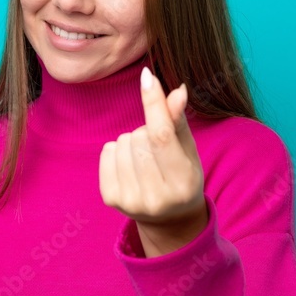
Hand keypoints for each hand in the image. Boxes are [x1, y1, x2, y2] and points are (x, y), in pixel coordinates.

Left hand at [99, 66, 205, 253]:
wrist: (168, 219)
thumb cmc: (182, 176)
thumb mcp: (188, 150)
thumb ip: (179, 121)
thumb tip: (176, 90)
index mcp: (183, 183)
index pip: (162, 136)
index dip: (154, 104)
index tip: (147, 76)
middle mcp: (157, 197)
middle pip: (139, 137)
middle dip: (147, 132)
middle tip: (157, 151)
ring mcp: (131, 202)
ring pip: (122, 142)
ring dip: (132, 142)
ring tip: (144, 160)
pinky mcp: (111, 200)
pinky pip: (107, 152)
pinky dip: (116, 151)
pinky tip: (129, 165)